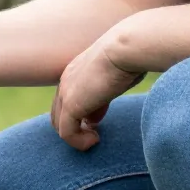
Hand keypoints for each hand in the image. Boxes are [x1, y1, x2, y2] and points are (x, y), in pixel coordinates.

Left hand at [51, 36, 144, 150]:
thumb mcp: (115, 77)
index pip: (67, 98)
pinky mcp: (72, 106)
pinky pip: (67, 133)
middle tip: (93, 134)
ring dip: (75, 137)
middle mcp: (66, 81)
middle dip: (73, 127)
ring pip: (59, 125)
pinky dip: (78, 142)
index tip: (98, 118)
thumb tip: (96, 117)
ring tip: (94, 140)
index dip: (80, 113)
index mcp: (75, 71)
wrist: (128, 47)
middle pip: (58, 113)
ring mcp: (66, 93)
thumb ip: (104, 96)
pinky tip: (94, 141)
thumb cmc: (132, 56)